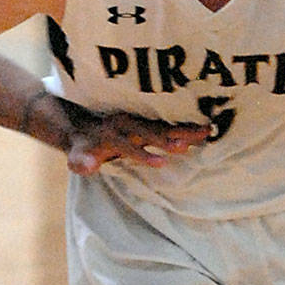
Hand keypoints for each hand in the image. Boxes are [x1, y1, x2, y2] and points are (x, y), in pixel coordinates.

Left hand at [61, 101, 206, 175]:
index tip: (161, 163)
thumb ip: (81, 161)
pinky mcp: (149, 119)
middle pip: (149, 131)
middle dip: (168, 137)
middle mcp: (126, 122)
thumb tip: (86, 166)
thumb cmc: (83, 143)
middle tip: (189, 144)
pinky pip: (170, 122)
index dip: (142, 154)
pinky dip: (186, 124)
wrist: (83, 118)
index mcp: (110, 132)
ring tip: (207, 132)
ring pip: (163, 124)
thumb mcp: (77, 153)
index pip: (127, 145)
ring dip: (183, 128)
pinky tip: (207, 128)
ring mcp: (139, 119)